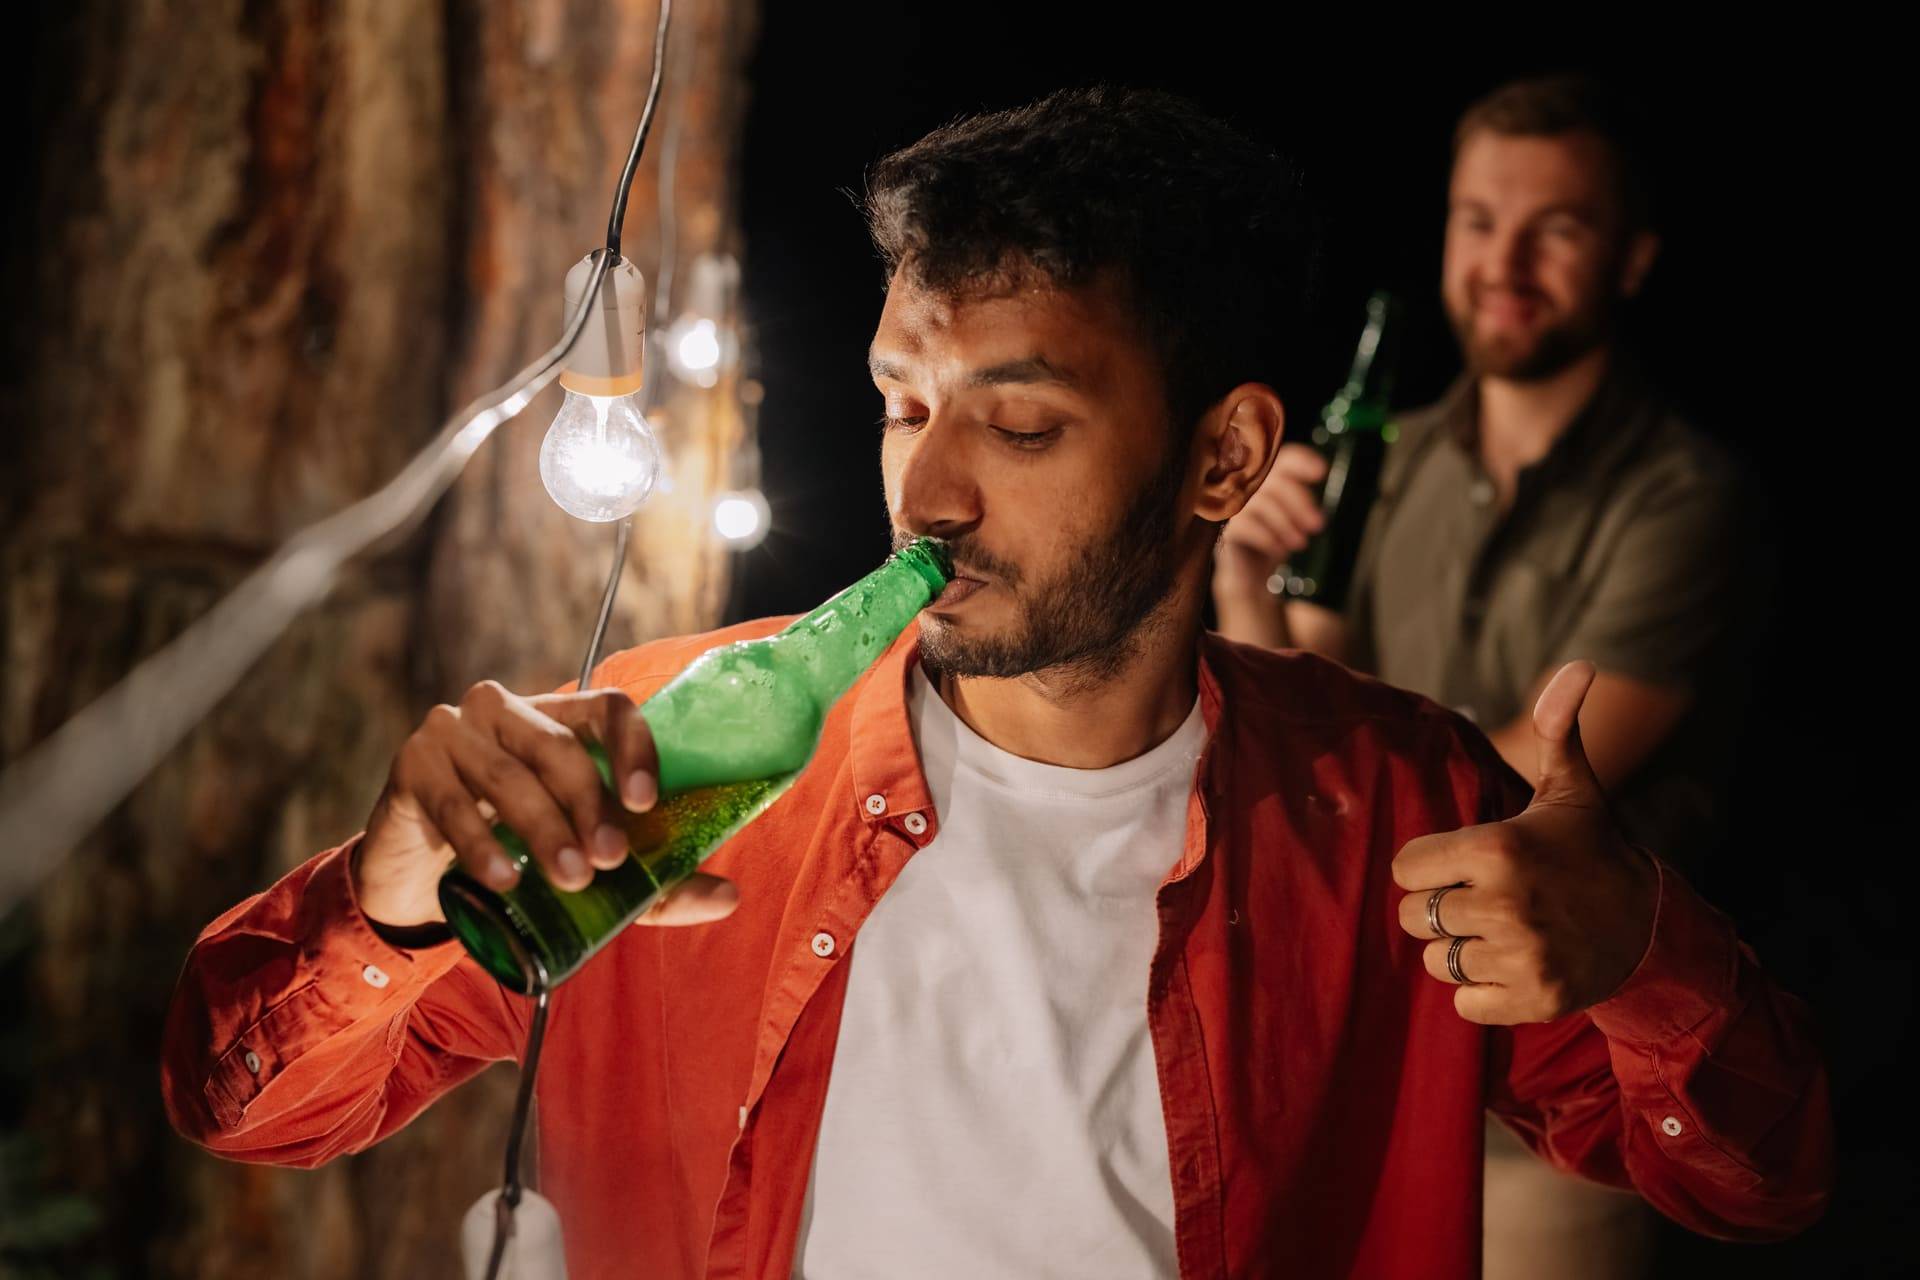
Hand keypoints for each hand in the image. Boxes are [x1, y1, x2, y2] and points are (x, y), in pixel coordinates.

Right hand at [354, 680, 737, 929]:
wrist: (419, 879)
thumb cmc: (517, 857)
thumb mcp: (586, 866)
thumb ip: (654, 881)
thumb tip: (728, 896)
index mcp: (557, 717)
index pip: (607, 708)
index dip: (632, 749)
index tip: (647, 804)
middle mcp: (506, 709)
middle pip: (560, 746)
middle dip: (590, 806)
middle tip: (608, 861)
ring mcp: (454, 730)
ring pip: (509, 774)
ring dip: (543, 829)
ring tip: (567, 879)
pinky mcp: (413, 763)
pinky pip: (453, 801)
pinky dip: (482, 842)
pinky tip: (505, 878)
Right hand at [1213, 443, 1328, 589]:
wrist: (1252, 573)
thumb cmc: (1276, 539)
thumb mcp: (1294, 519)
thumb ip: (1303, 505)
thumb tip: (1315, 514)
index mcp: (1269, 478)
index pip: (1285, 459)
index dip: (1303, 462)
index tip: (1322, 472)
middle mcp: (1248, 486)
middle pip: (1276, 481)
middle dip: (1300, 502)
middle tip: (1317, 525)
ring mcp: (1234, 506)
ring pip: (1261, 504)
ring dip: (1286, 524)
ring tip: (1301, 542)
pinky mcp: (1226, 528)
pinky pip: (1246, 526)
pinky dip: (1268, 538)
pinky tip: (1280, 550)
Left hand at [1392, 661, 1658, 1023]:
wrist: (1652, 929)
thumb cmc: (1592, 851)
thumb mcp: (1571, 789)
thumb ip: (1556, 727)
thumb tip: (1580, 663)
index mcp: (1497, 848)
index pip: (1405, 867)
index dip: (1429, 865)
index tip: (1465, 864)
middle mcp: (1504, 904)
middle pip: (1412, 916)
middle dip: (1439, 908)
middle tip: (1484, 899)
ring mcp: (1519, 956)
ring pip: (1435, 960)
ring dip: (1458, 950)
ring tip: (1499, 931)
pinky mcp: (1530, 1000)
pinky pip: (1462, 1002)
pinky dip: (1479, 992)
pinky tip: (1512, 965)